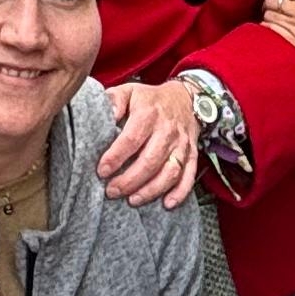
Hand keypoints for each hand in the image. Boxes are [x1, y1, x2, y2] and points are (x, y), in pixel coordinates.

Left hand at [97, 74, 201, 207]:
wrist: (185, 98)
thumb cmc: (150, 99)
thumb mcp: (128, 91)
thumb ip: (113, 101)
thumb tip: (104, 115)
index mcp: (149, 113)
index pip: (132, 139)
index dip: (116, 157)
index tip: (102, 171)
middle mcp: (167, 130)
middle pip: (150, 161)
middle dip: (129, 180)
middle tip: (112, 191)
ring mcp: (182, 144)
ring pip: (170, 172)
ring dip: (151, 190)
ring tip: (132, 200)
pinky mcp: (192, 154)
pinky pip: (189, 176)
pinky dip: (180, 193)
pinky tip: (166, 204)